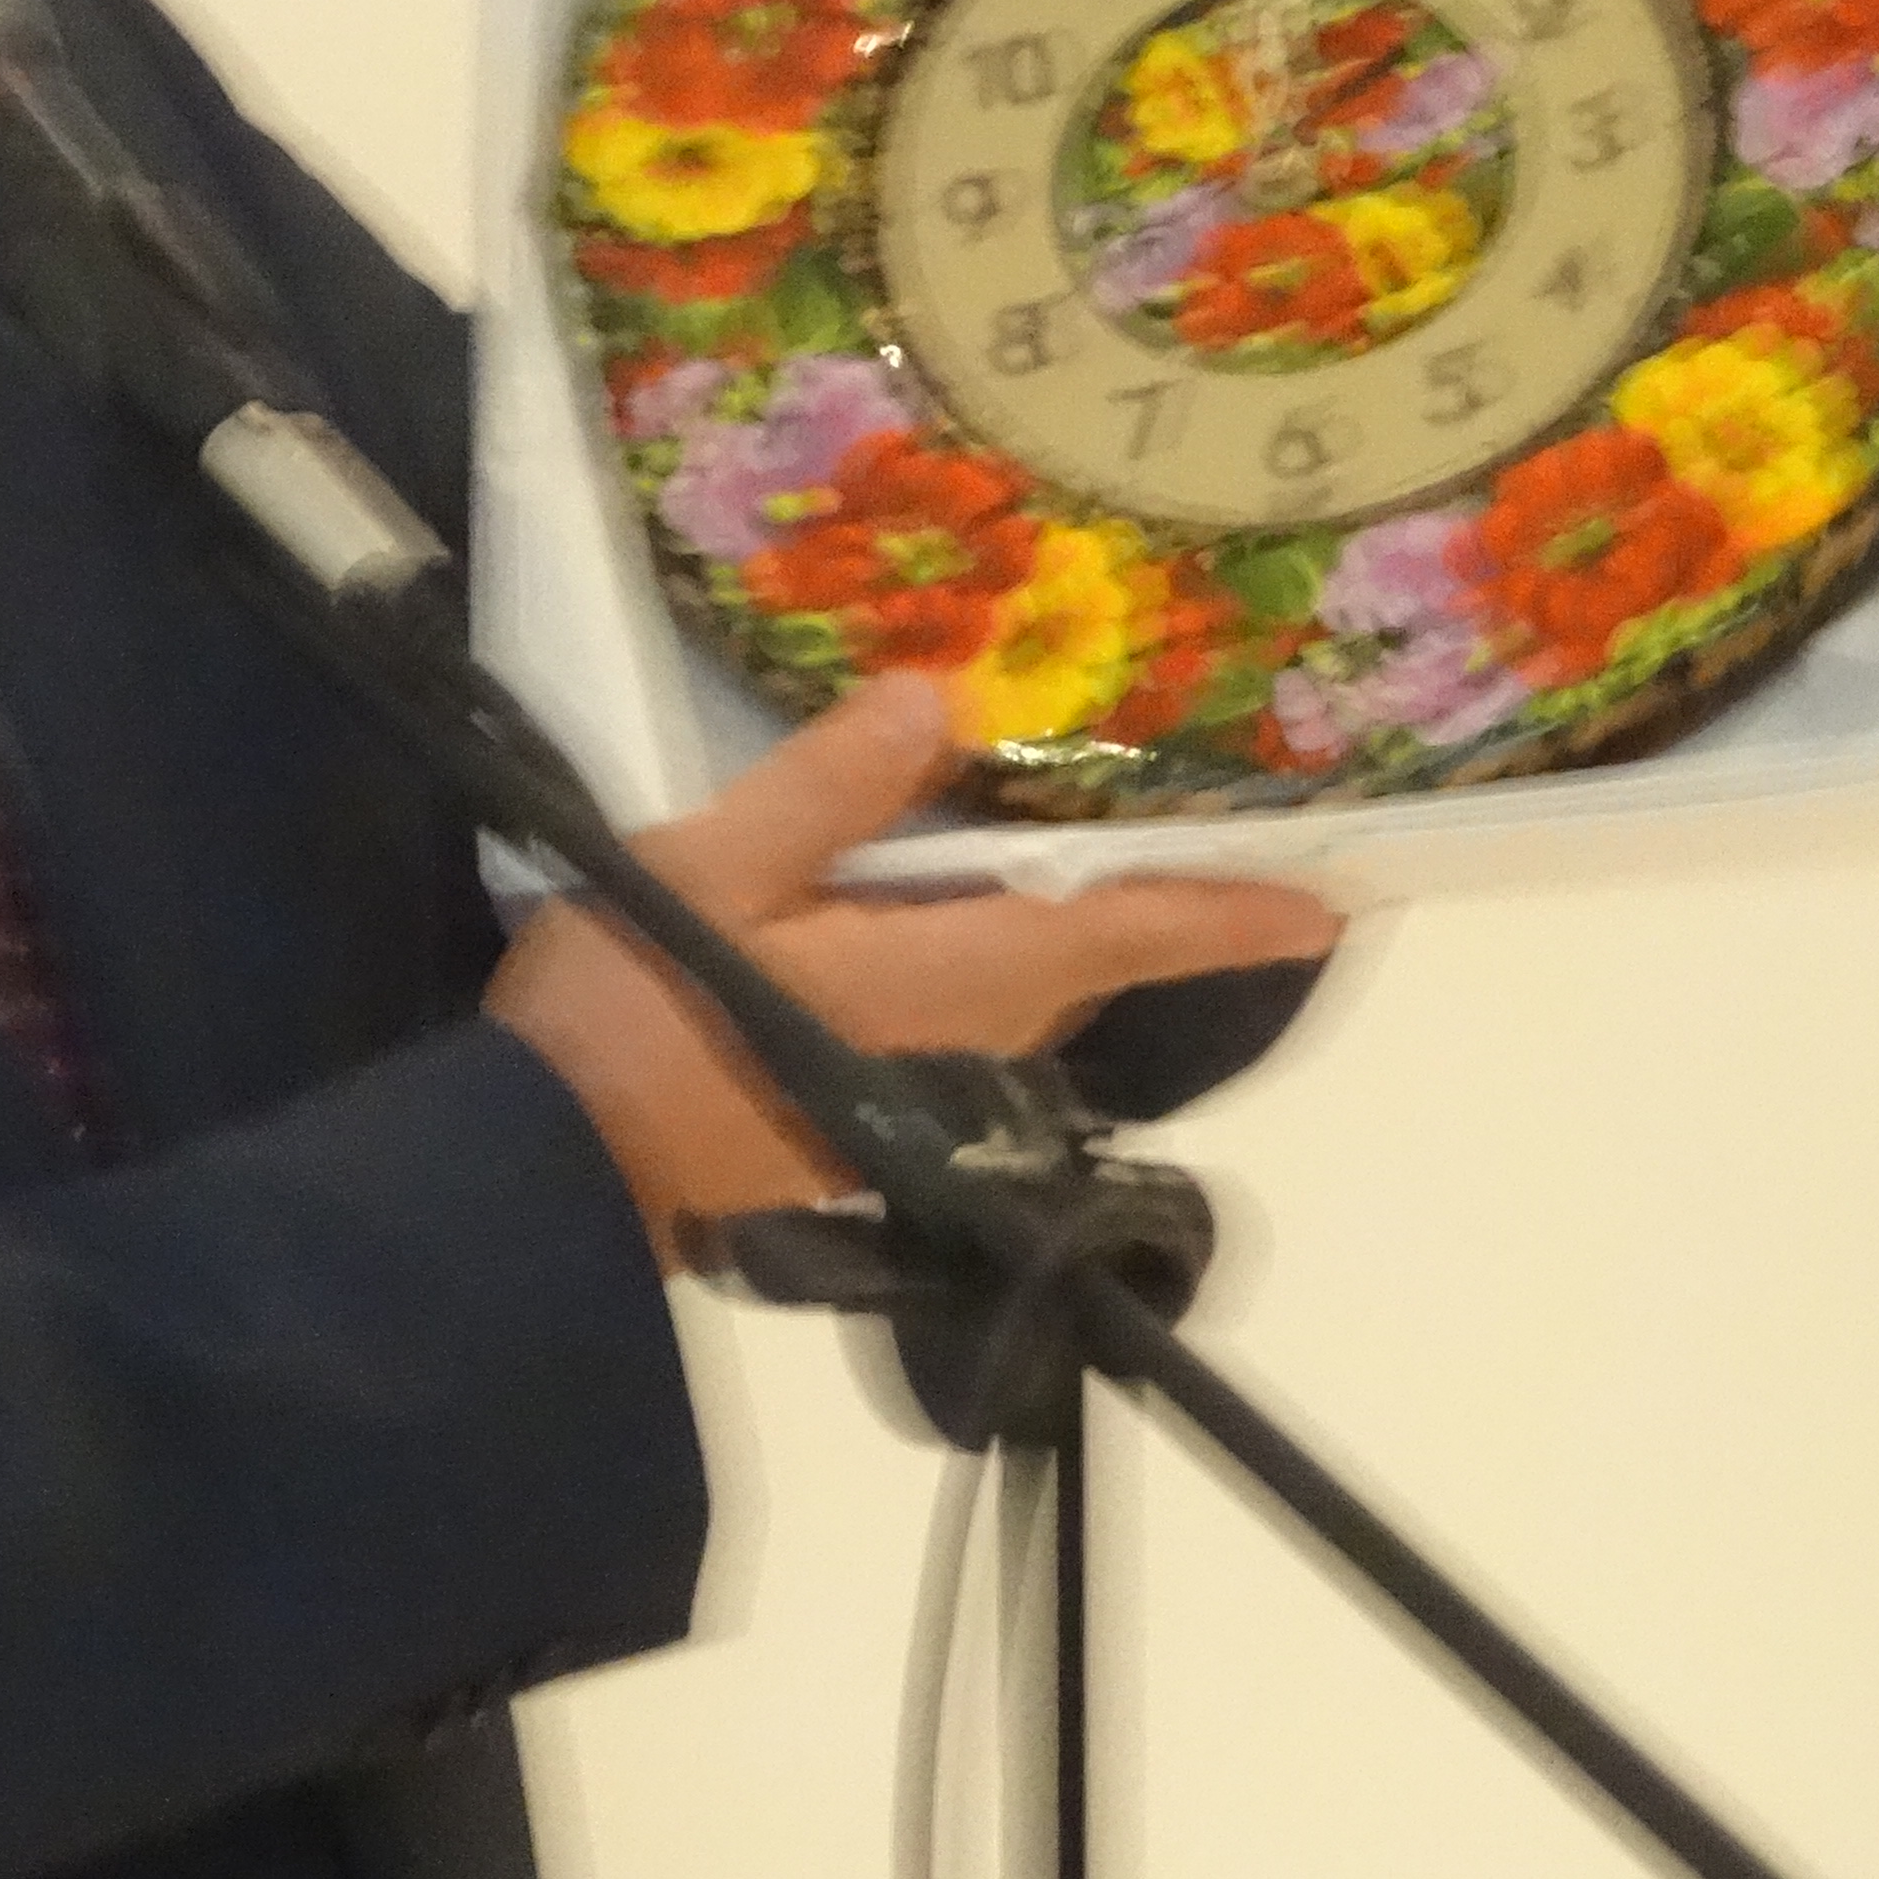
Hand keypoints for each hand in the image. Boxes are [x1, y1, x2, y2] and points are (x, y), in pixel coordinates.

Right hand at [482, 677, 1341, 1268]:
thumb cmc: (638, 1018)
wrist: (550, 1180)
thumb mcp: (712, 868)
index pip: (1122, 927)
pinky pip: (957, 1010)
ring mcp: (913, 1093)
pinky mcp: (858, 1118)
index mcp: (948, 973)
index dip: (1226, 909)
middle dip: (1143, 902)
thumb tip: (941, 698)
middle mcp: (962, 1041)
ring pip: (1018, 988)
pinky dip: (976, 953)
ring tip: (1062, 849)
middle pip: (1080, 958)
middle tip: (1187, 823)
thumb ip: (829, 786)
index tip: (1328, 902)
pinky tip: (929, 908)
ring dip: (1059, 928)